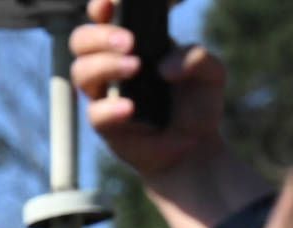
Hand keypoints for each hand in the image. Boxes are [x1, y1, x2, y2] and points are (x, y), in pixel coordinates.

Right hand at [68, 0, 266, 227]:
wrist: (195, 148)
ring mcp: (104, 94)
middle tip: (132, 43)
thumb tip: (164, 66)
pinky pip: (95, 112)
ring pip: (81, 71)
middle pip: (81, 39)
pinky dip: (111, 108)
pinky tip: (132, 108)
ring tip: (135, 68)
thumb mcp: (211, 73)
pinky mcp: (105, 125)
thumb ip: (197, 56)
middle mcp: (111, 65)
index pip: (105, 16)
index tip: (111, 3)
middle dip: (101, 36)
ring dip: (105, 65)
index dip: (102, 5)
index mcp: (133, 43)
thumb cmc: (196, 104)